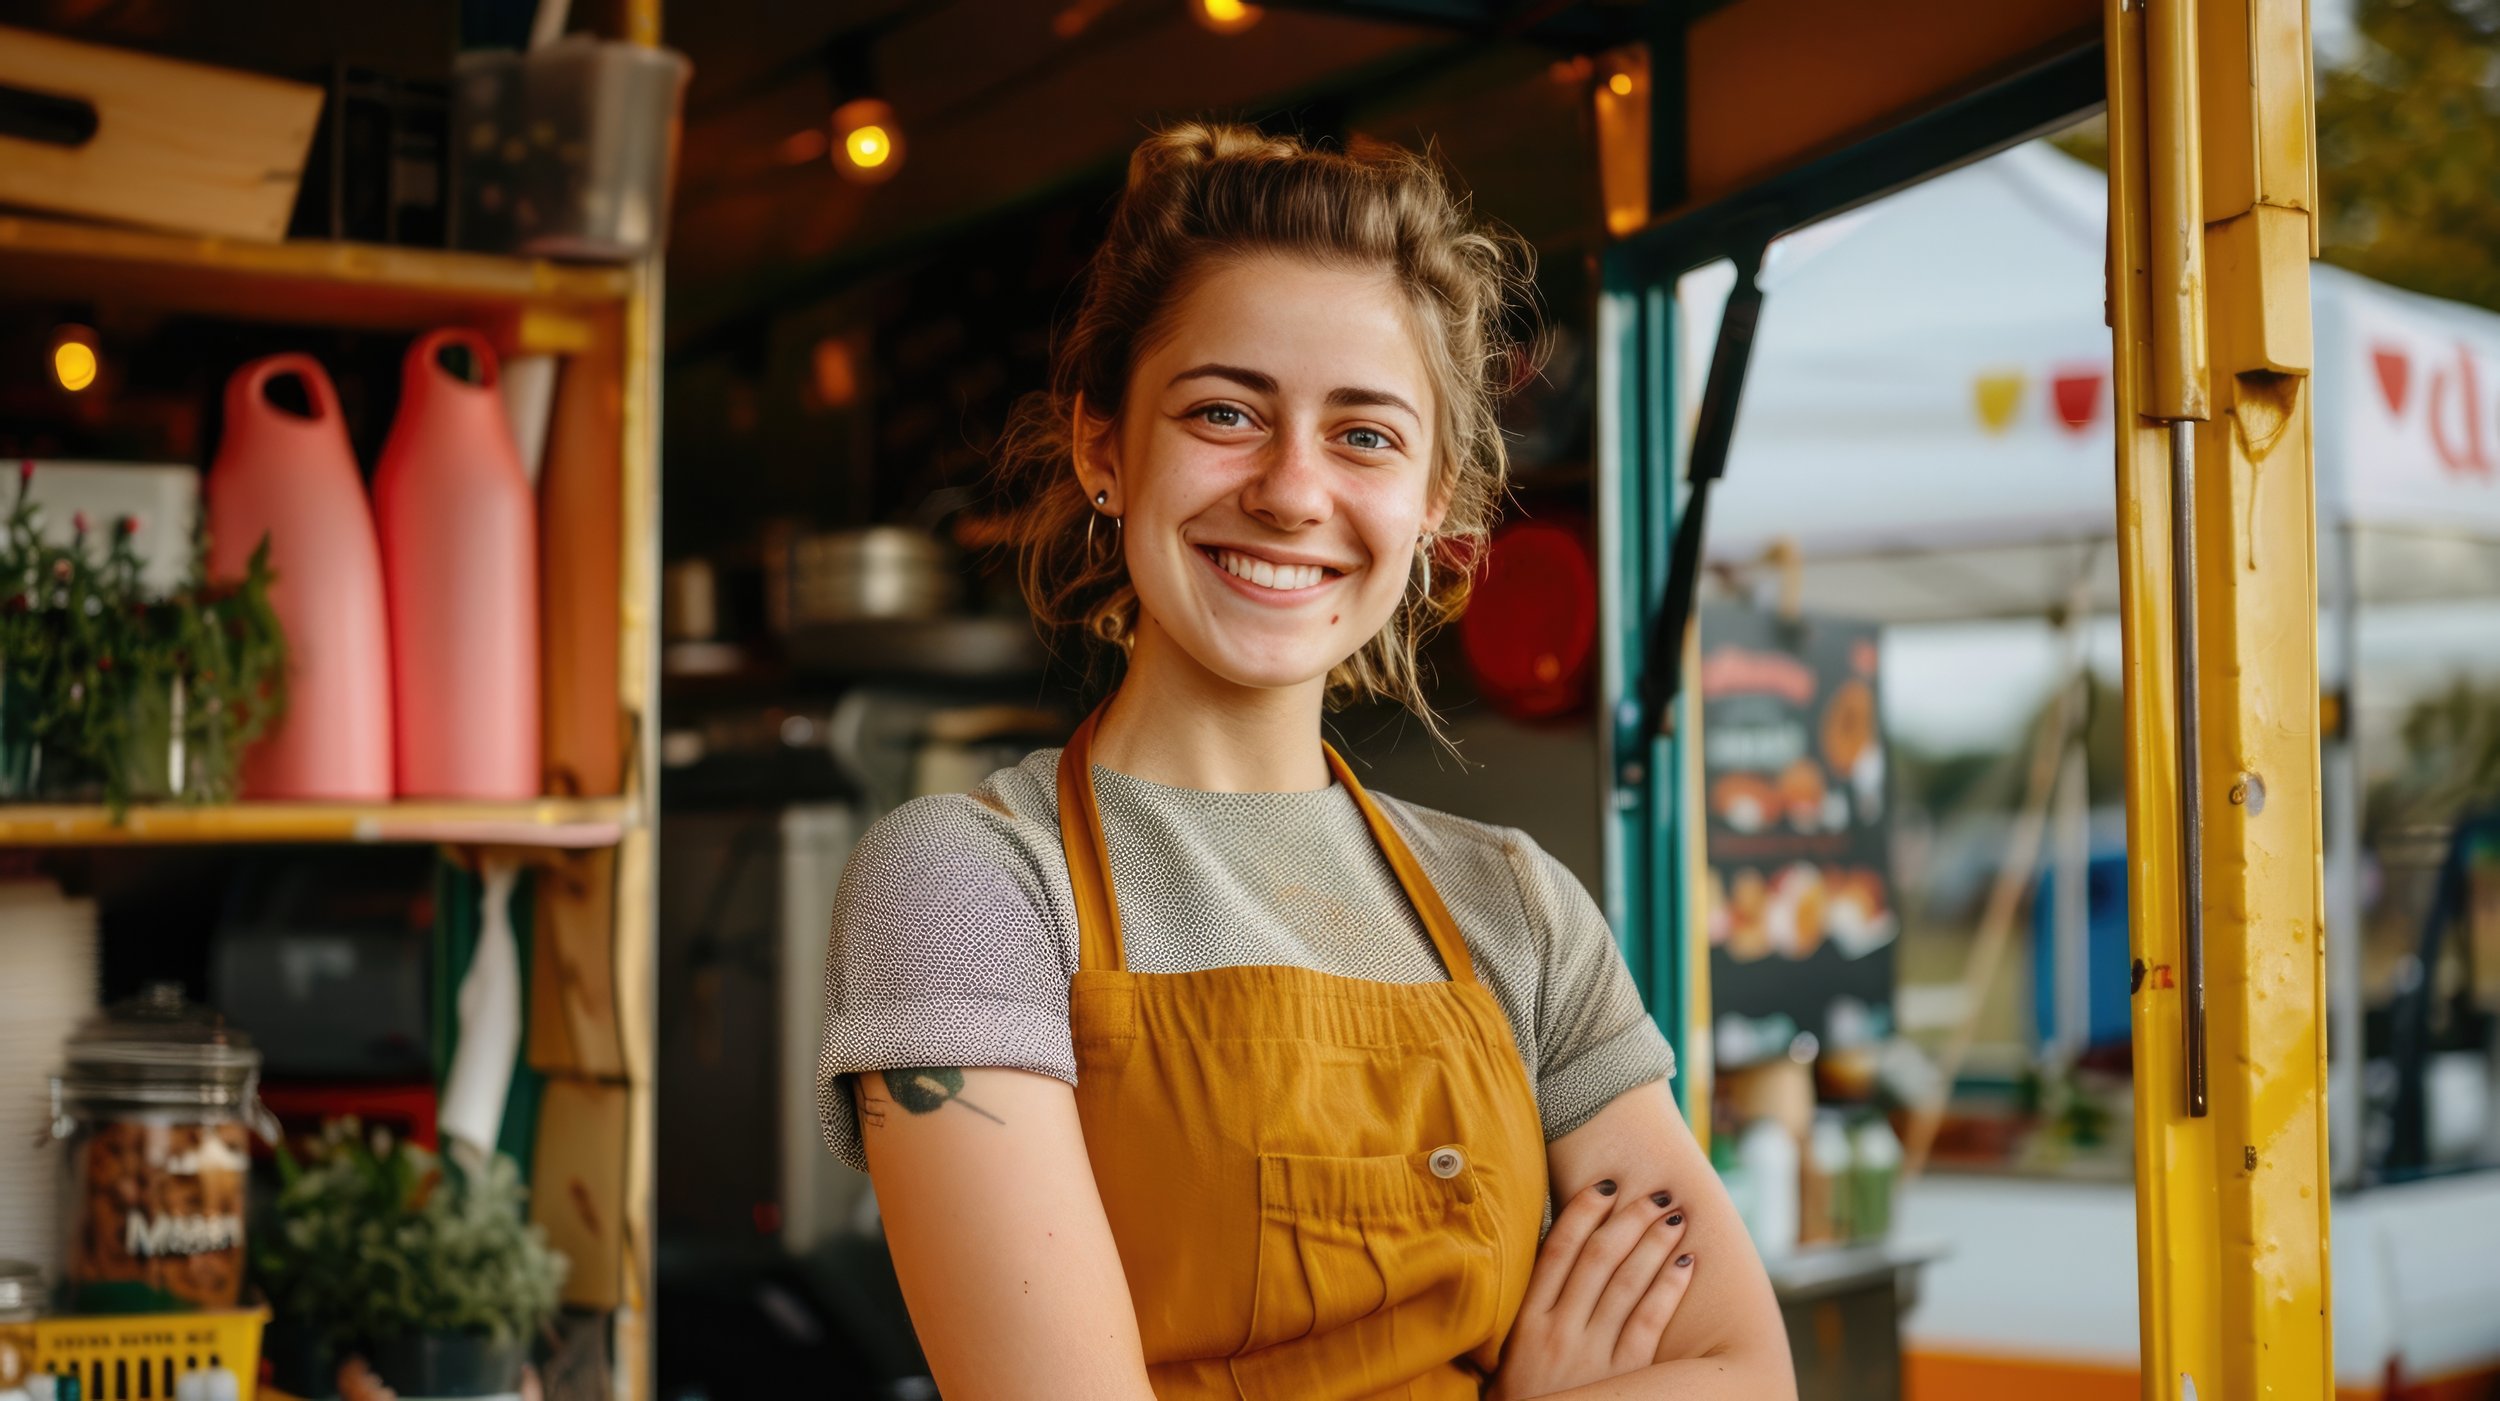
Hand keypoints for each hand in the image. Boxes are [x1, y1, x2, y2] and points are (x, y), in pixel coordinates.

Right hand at [1485, 1176, 1696, 1400]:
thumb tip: (1564, 1248)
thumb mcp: (1513, 1349)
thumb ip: (1537, 1304)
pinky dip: (1669, 1289)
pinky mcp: (1624, 1378)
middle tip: (1656, 1194)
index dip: (1585, 1211)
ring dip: (1654, 1244)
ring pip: (1627, 1284)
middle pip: (1598, 1258)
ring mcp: (1592, 1355)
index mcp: (1527, 1320)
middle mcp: (1558, 1331)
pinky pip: (1650, 1323)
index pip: (1558, 1249)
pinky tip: (1686, 1264)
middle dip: (1630, 1219)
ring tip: (1676, 1217)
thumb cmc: (1523, 1395)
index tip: (1607, 1185)